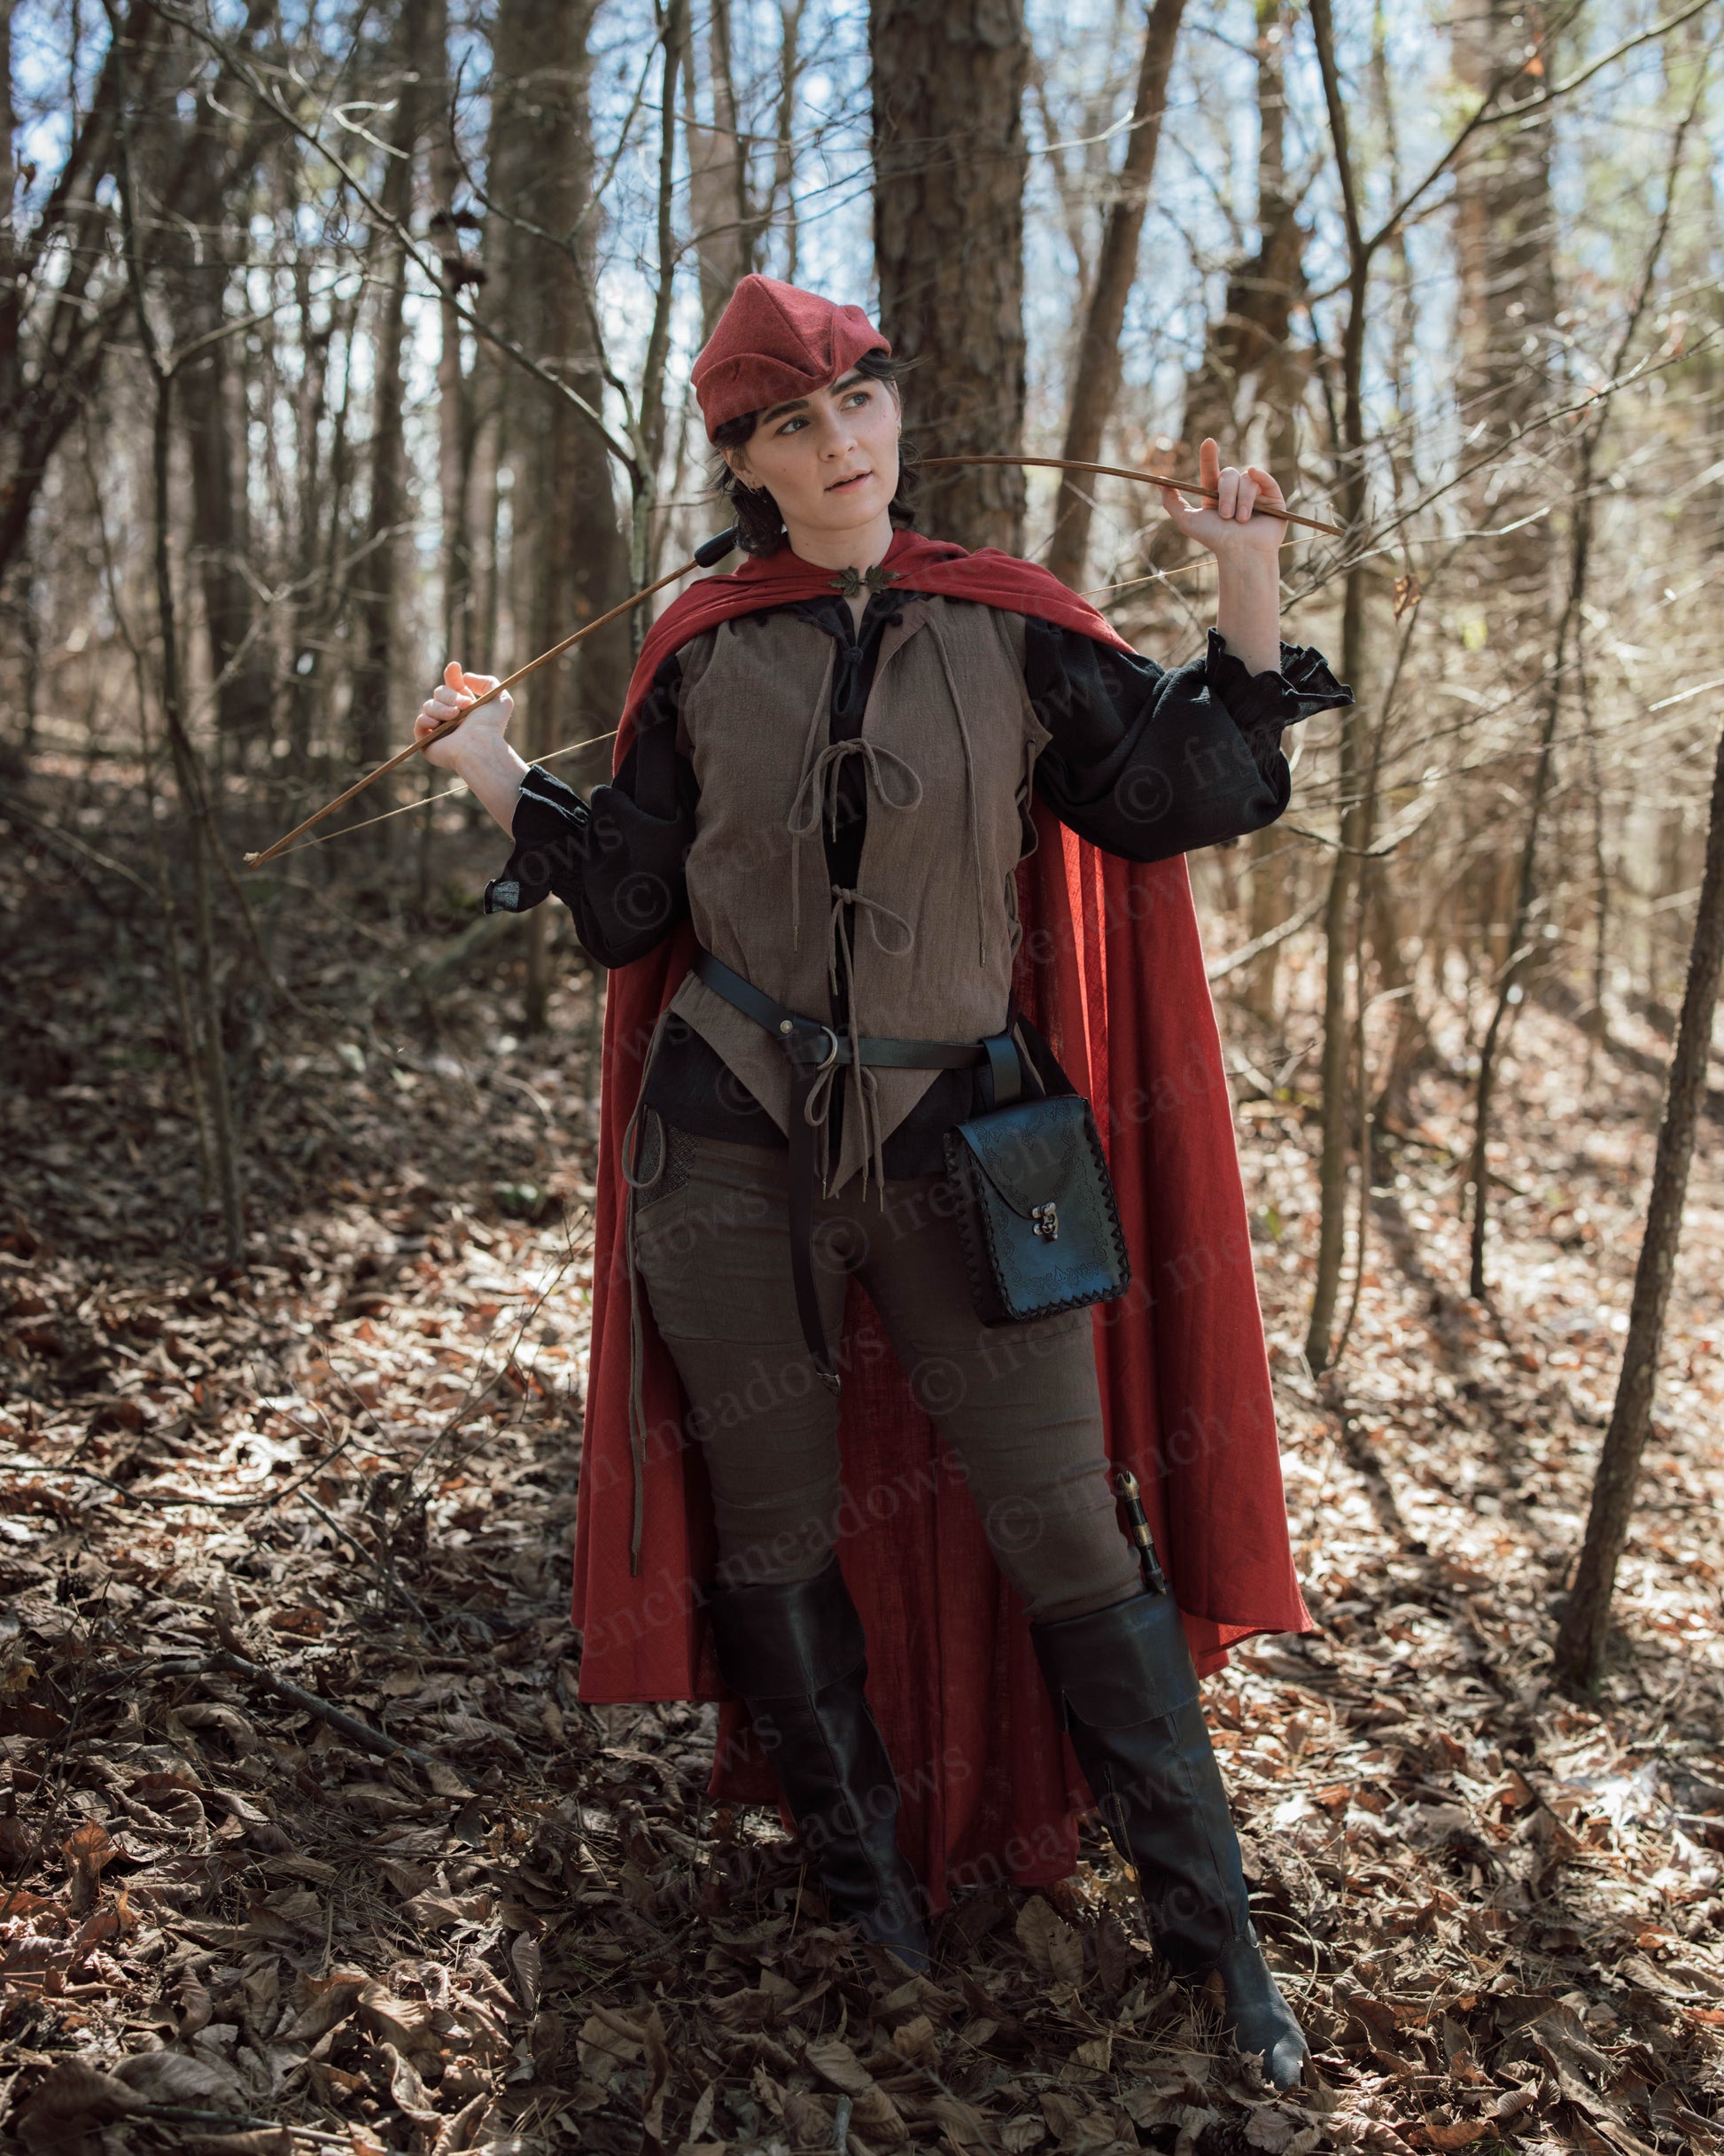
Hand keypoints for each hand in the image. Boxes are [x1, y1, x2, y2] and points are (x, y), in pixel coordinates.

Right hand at [414, 660, 512, 774]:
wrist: (481, 745)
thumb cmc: (491, 725)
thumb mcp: (500, 698)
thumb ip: (488, 682)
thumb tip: (465, 677)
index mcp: (465, 707)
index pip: (453, 686)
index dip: (452, 676)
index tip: (455, 667)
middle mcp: (450, 717)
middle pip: (439, 692)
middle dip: (451, 695)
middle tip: (465, 705)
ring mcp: (438, 729)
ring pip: (428, 705)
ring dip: (441, 708)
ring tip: (455, 716)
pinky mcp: (428, 742)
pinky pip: (419, 723)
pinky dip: (426, 720)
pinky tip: (436, 724)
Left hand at [1160, 438, 1285, 562]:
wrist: (1241, 554)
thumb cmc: (1215, 540)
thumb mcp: (1187, 520)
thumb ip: (1172, 501)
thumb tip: (1158, 481)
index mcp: (1216, 496)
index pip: (1211, 471)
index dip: (1208, 456)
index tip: (1208, 442)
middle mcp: (1236, 493)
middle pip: (1229, 474)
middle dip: (1226, 494)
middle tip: (1226, 516)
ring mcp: (1255, 494)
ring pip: (1246, 479)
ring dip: (1242, 500)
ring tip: (1241, 520)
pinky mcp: (1273, 498)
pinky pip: (1266, 479)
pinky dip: (1261, 477)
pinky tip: (1255, 477)